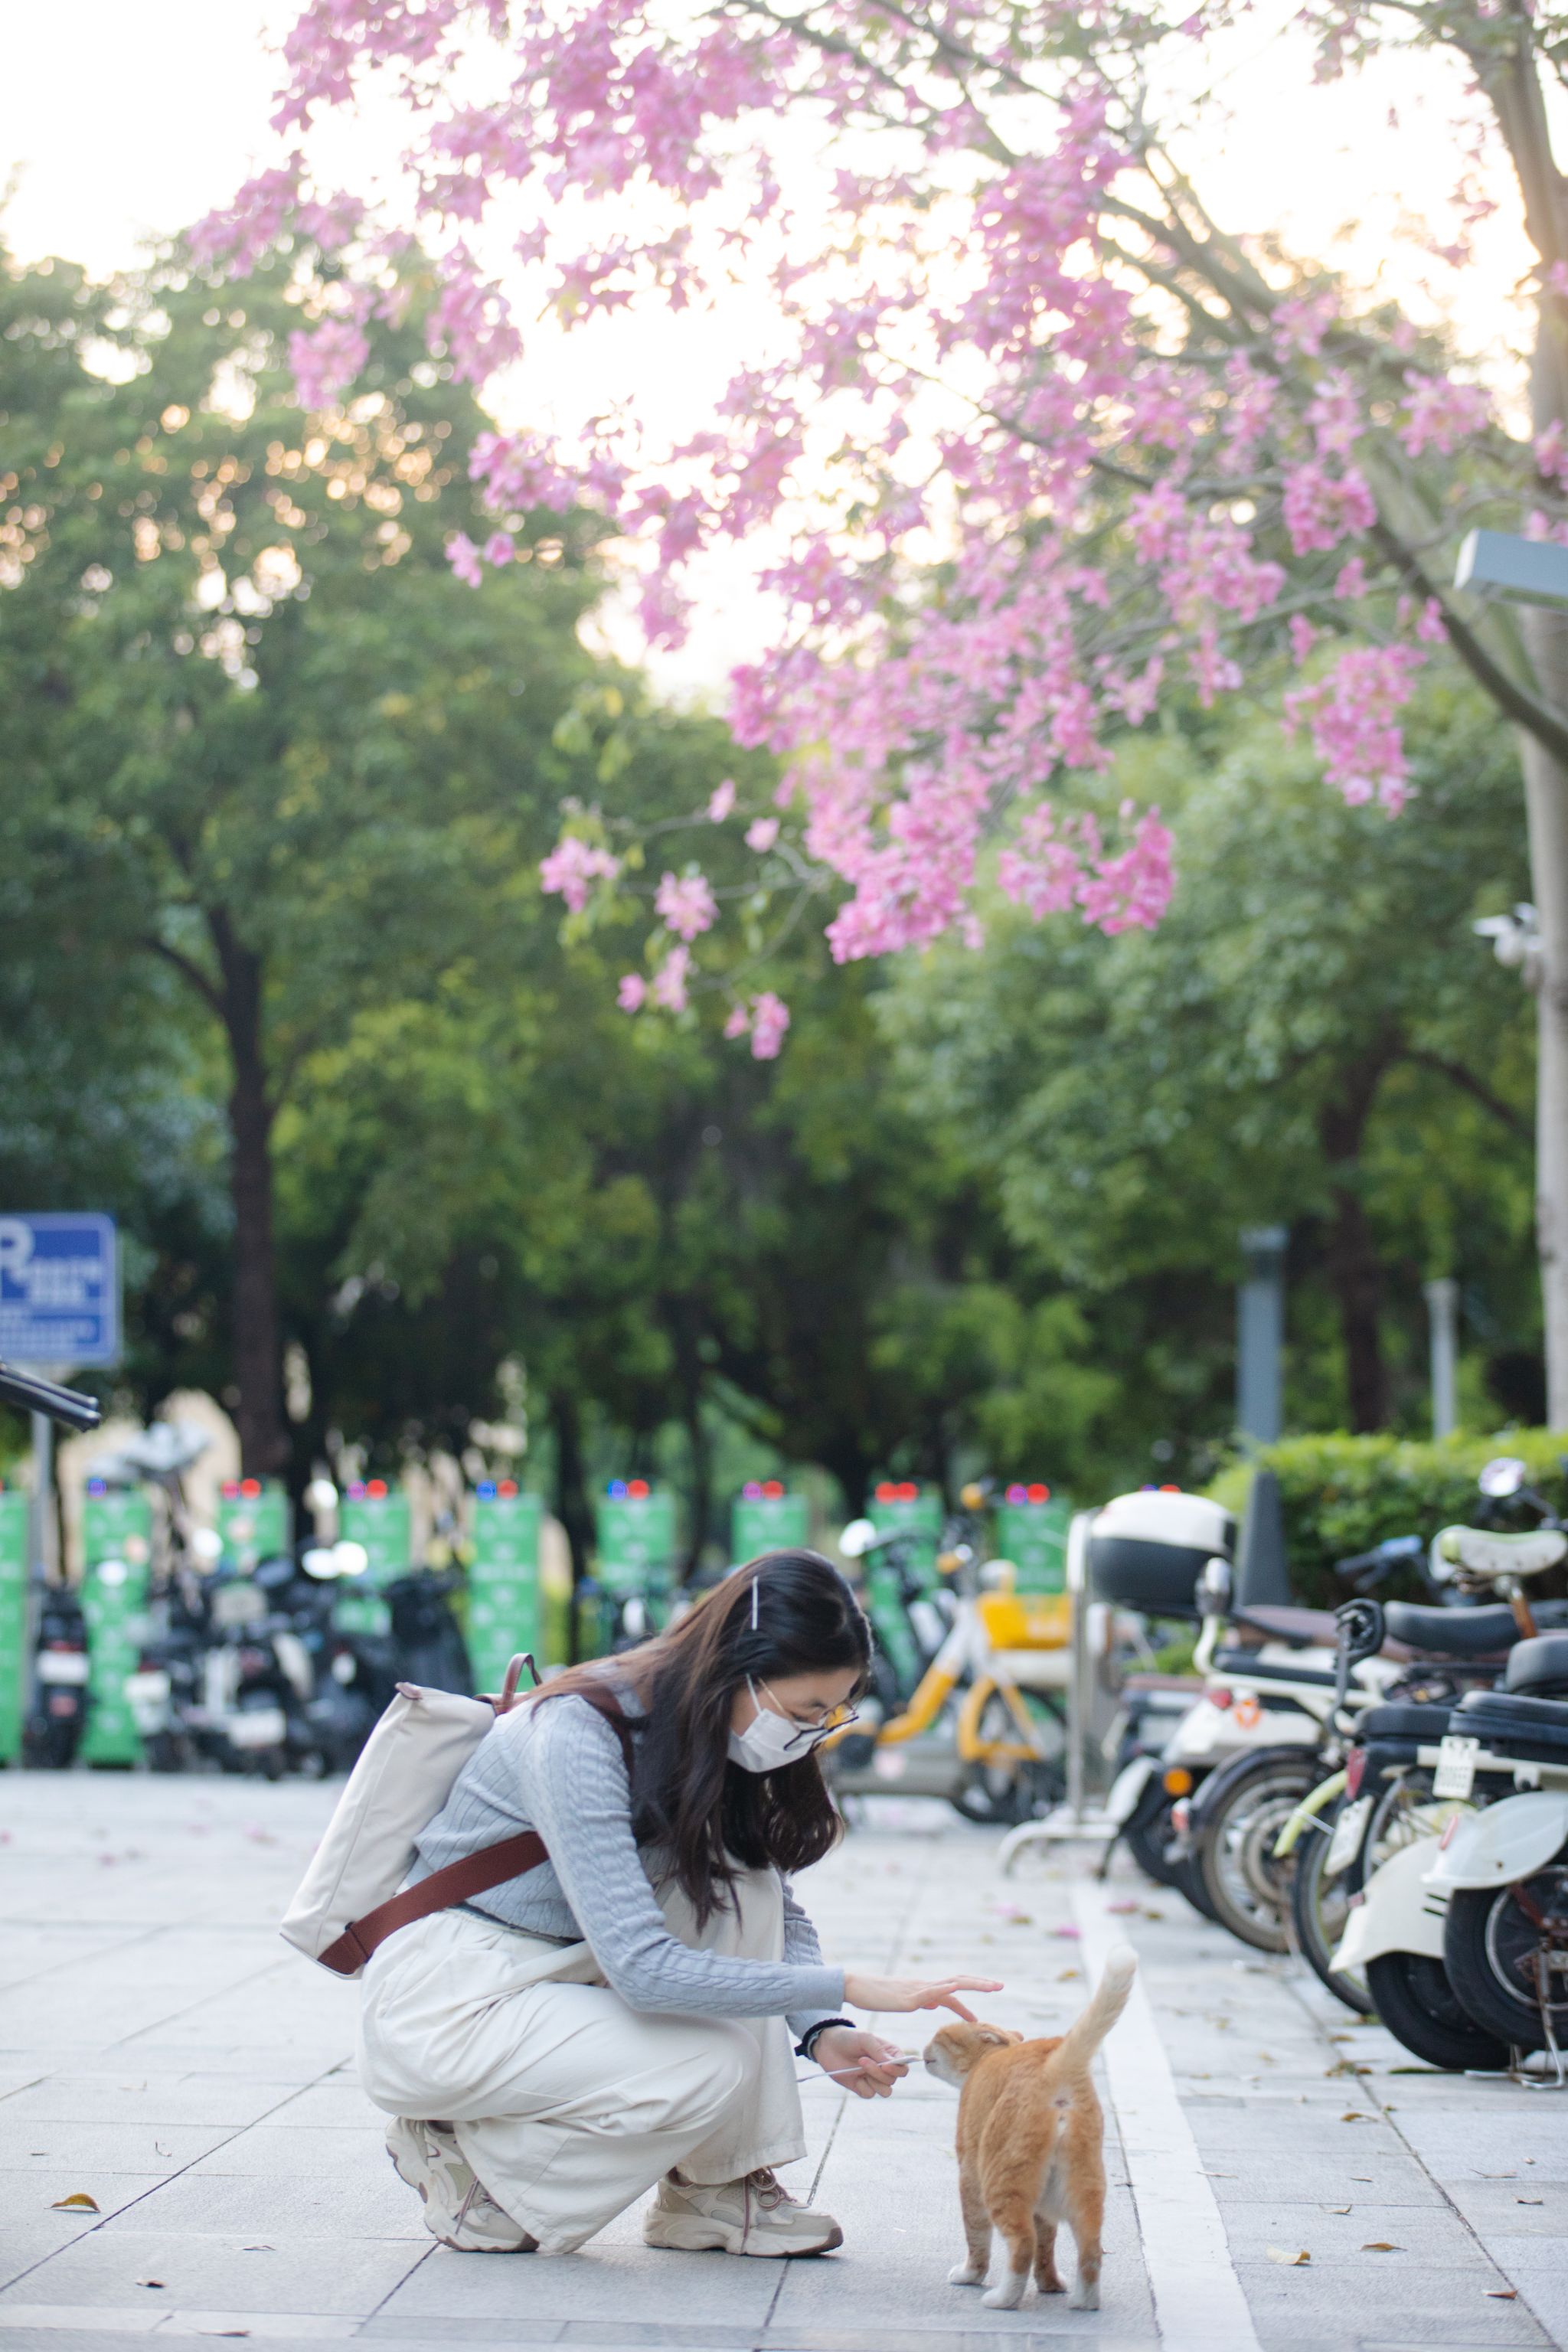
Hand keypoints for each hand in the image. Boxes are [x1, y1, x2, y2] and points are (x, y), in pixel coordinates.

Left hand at [810, 2024, 907, 2098]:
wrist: (828, 2045)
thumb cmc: (849, 2038)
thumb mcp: (865, 2038)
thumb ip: (879, 2050)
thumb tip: (891, 2063)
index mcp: (890, 2054)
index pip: (903, 2068)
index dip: (897, 2070)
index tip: (884, 2066)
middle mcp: (885, 2068)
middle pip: (893, 2080)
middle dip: (878, 2073)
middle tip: (862, 2060)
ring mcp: (874, 2079)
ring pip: (885, 2091)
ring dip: (873, 2081)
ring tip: (859, 2067)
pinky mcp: (863, 2087)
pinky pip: (870, 2094)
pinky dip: (862, 2087)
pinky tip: (854, 2077)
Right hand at [842, 1971, 1002, 2022]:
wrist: (858, 1987)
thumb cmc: (879, 1996)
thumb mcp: (907, 2001)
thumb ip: (924, 2000)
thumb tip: (938, 2003)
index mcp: (927, 1989)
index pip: (956, 1988)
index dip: (974, 1989)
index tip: (992, 1991)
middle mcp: (926, 1986)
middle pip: (959, 1981)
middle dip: (981, 1983)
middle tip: (1000, 1985)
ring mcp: (918, 1990)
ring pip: (950, 1984)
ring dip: (972, 1983)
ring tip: (990, 1985)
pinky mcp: (908, 1997)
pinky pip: (929, 1992)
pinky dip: (943, 1989)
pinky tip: (954, 1988)